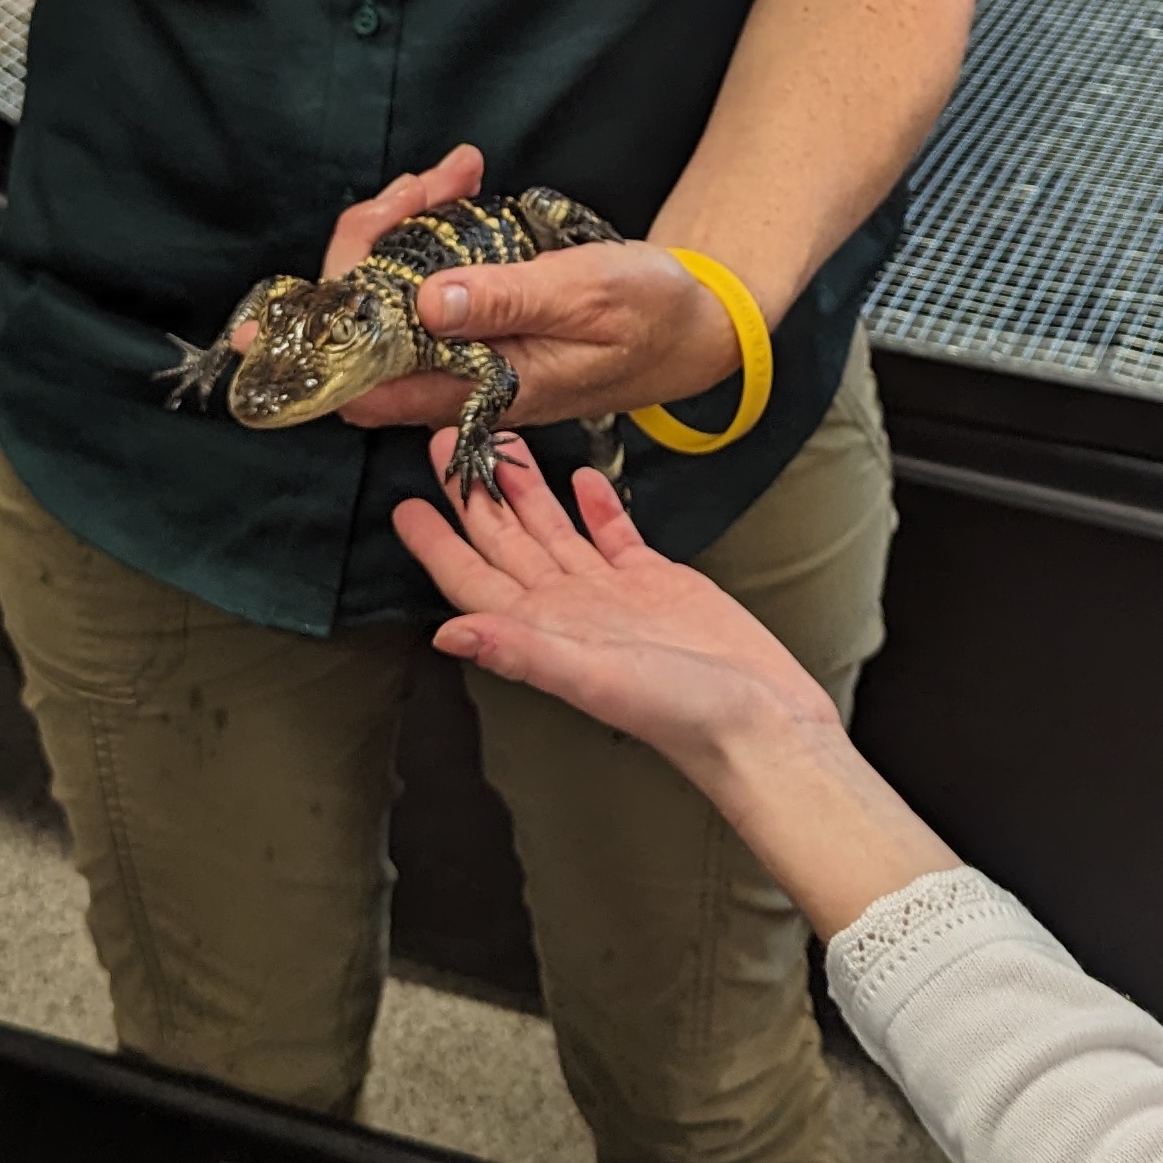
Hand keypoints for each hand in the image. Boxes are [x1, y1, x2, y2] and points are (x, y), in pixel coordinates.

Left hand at [297, 147, 740, 431]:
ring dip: (402, 222)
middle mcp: (455, 379)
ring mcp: (459, 350)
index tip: (334, 269)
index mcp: (478, 390)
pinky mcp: (470, 321)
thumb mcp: (587, 296)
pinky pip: (421, 275)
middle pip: (364, 321)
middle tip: (428, 180)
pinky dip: (426, 224)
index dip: (331, 330)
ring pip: (388, 290)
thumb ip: (508, 303)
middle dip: (374, 239)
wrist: (692, 324)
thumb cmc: (650, 315)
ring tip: (454, 170)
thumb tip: (426, 303)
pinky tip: (457, 185)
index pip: (366, 381)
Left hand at [396, 436, 838, 780]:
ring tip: (501, 443)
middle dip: (471, 494)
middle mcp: (567, 609)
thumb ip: (520, 651)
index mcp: (542, 629)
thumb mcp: (592, 677)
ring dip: (525, 489)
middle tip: (440, 441)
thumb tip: (445, 635)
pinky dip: (595, 505)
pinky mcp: (656, 581)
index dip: (436, 544)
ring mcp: (611, 594)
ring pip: (553, 530)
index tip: (404, 505)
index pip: (471, 579)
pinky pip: (613, 534)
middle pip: (504, 542)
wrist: (758, 720)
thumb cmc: (678, 711)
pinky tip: (583, 475)